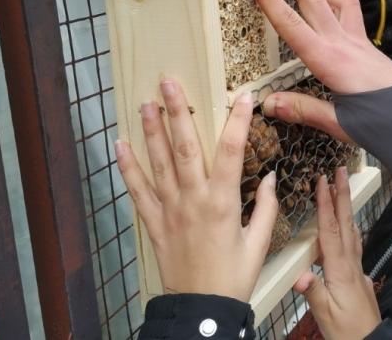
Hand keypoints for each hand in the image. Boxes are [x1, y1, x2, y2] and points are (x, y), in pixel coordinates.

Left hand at [115, 80, 278, 300]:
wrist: (201, 308)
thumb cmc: (233, 276)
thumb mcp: (259, 242)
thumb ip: (266, 206)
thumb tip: (271, 176)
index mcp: (224, 202)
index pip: (232, 151)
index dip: (238, 121)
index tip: (244, 96)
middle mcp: (193, 200)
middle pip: (185, 146)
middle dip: (177, 111)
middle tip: (169, 82)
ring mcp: (170, 209)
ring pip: (158, 162)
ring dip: (151, 131)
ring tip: (146, 103)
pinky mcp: (154, 222)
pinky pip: (137, 189)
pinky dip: (127, 166)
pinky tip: (120, 144)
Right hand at [247, 0, 391, 136]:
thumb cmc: (386, 120)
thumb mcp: (339, 123)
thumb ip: (303, 110)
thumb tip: (269, 103)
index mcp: (330, 61)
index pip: (290, 23)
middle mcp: (344, 44)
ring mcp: (358, 43)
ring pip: (338, 2)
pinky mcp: (368, 47)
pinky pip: (351, 16)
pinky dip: (339, 7)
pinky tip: (333, 14)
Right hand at [294, 167, 381, 338]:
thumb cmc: (346, 332)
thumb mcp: (325, 314)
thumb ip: (313, 292)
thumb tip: (300, 276)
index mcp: (340, 270)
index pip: (331, 231)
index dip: (326, 204)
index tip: (323, 180)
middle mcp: (351, 264)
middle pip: (346, 223)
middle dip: (343, 194)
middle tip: (341, 169)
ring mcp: (357, 269)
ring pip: (352, 230)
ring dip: (347, 207)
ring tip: (344, 188)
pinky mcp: (358, 276)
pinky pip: (354, 244)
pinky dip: (350, 228)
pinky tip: (349, 226)